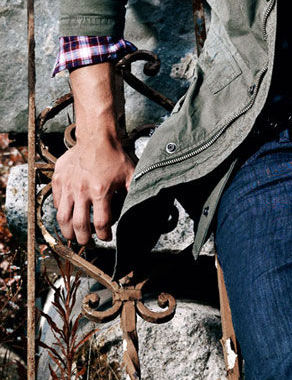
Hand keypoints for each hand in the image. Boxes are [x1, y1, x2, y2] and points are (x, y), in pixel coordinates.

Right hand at [51, 61, 134, 244]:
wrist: (96, 136)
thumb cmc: (114, 155)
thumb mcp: (130, 174)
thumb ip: (134, 191)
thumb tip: (147, 205)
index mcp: (101, 191)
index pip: (101, 223)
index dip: (104, 235)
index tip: (106, 237)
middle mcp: (82, 191)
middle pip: (79, 225)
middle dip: (84, 239)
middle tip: (87, 243)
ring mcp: (68, 186)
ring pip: (63, 218)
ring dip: (67, 231)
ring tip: (72, 237)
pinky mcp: (59, 180)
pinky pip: (56, 202)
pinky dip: (60, 213)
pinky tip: (66, 216)